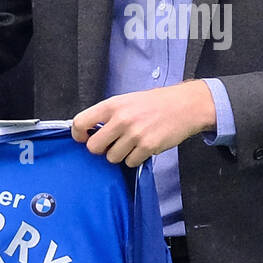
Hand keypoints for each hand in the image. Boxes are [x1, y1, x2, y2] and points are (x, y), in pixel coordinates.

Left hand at [71, 81, 215, 166]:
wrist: (184, 106)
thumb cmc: (155, 103)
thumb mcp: (127, 101)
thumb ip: (108, 115)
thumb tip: (90, 132)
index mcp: (112, 105)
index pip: (80, 122)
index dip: (78, 134)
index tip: (84, 138)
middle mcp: (121, 120)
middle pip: (93, 147)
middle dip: (101, 149)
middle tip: (111, 144)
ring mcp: (134, 135)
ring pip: (112, 158)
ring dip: (120, 154)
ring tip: (132, 143)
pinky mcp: (147, 147)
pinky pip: (130, 162)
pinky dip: (135, 158)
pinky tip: (143, 146)